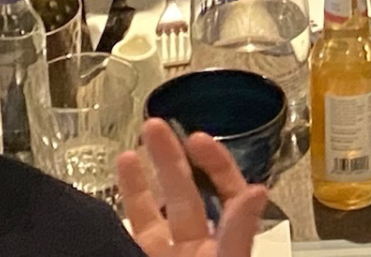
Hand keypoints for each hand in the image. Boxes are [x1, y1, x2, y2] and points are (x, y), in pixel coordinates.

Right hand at [120, 118, 266, 256]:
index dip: (215, 162)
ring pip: (152, 214)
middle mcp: (196, 249)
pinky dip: (123, 207)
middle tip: (154, 126)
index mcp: (225, 244)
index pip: (228, 192)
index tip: (196, 138)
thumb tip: (257, 192)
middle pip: (184, 195)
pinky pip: (129, 230)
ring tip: (128, 153)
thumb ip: (238, 230)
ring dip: (139, 182)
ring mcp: (167, 256)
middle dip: (170, 157)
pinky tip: (113, 194)